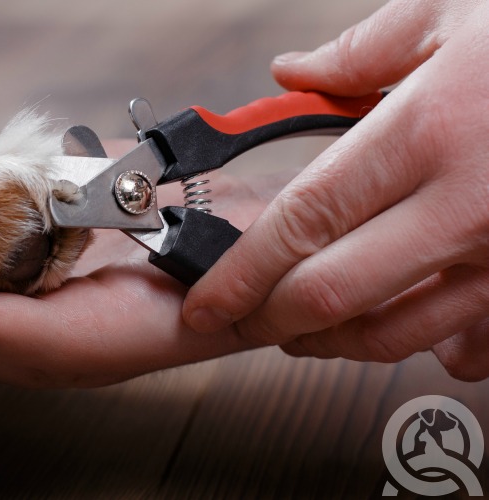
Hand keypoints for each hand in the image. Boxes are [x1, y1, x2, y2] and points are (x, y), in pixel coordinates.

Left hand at [182, 0, 488, 380]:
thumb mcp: (453, 10)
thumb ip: (359, 49)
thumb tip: (292, 72)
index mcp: (427, 131)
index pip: (302, 222)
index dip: (241, 273)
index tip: (205, 300)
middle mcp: (468, 204)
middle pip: (336, 292)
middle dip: (270, 320)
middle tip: (240, 321)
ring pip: (399, 330)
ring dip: (335, 339)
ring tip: (299, 327)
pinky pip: (477, 337)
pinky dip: (429, 344)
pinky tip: (402, 330)